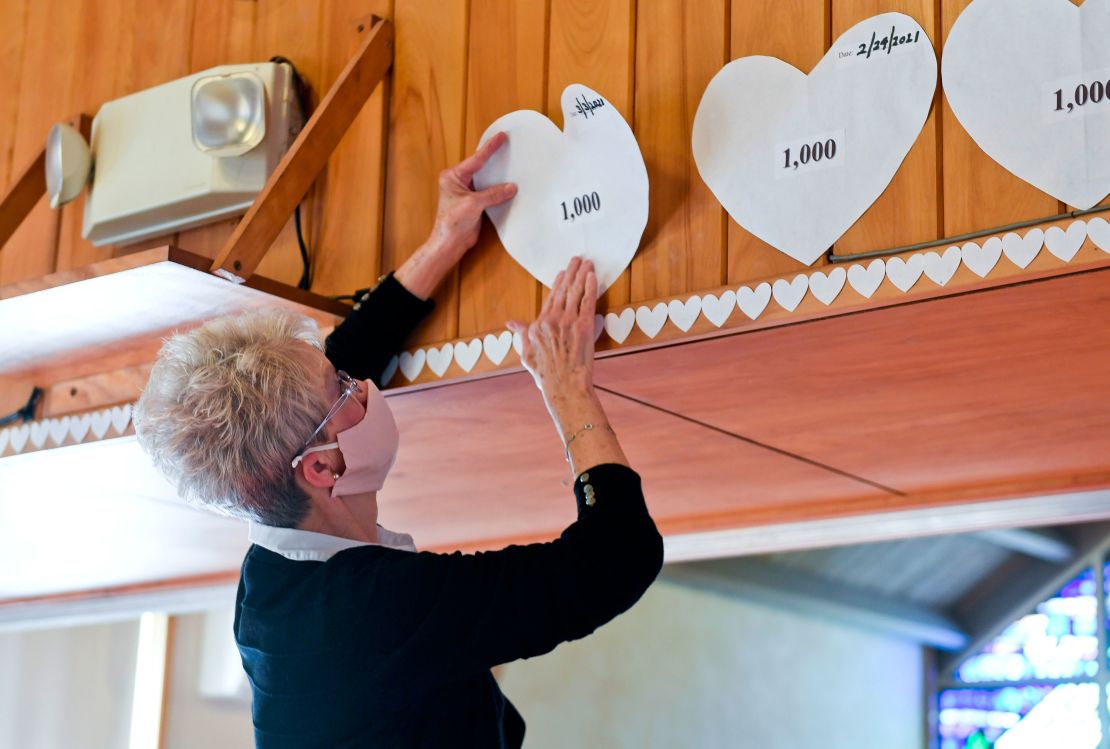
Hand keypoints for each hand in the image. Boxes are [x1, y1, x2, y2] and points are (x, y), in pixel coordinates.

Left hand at [426, 131, 516, 261]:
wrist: (450, 242)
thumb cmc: (452, 222)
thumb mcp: (473, 204)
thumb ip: (493, 194)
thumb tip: (511, 187)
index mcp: (453, 177)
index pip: (475, 159)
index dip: (489, 148)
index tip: (501, 136)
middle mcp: (458, 182)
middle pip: (480, 167)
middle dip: (494, 158)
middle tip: (507, 145)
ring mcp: (466, 192)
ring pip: (485, 179)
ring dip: (497, 176)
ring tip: (511, 164)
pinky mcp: (474, 202)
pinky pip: (489, 191)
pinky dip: (498, 189)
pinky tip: (508, 186)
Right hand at [506, 256, 597, 398]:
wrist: (563, 386)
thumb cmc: (546, 375)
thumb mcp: (527, 354)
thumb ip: (522, 334)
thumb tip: (511, 323)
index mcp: (538, 325)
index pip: (550, 298)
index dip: (558, 284)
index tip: (563, 273)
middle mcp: (552, 320)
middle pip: (563, 290)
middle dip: (572, 272)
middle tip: (577, 259)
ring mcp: (568, 322)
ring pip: (576, 292)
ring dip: (582, 275)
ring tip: (587, 262)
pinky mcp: (583, 326)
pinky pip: (587, 301)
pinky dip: (591, 287)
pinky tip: (593, 277)